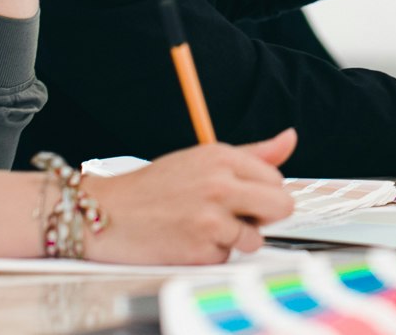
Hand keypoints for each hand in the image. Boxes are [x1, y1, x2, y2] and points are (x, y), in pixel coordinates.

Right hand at [86, 130, 297, 263]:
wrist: (105, 213)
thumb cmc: (154, 188)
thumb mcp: (203, 159)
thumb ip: (252, 154)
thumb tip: (290, 138)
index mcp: (223, 157)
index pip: (277, 179)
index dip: (262, 192)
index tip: (241, 196)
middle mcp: (221, 185)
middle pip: (283, 207)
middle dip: (265, 216)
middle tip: (236, 215)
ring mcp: (211, 219)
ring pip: (256, 238)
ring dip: (235, 238)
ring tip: (202, 226)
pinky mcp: (201, 250)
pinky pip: (227, 257)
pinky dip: (210, 254)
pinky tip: (187, 240)